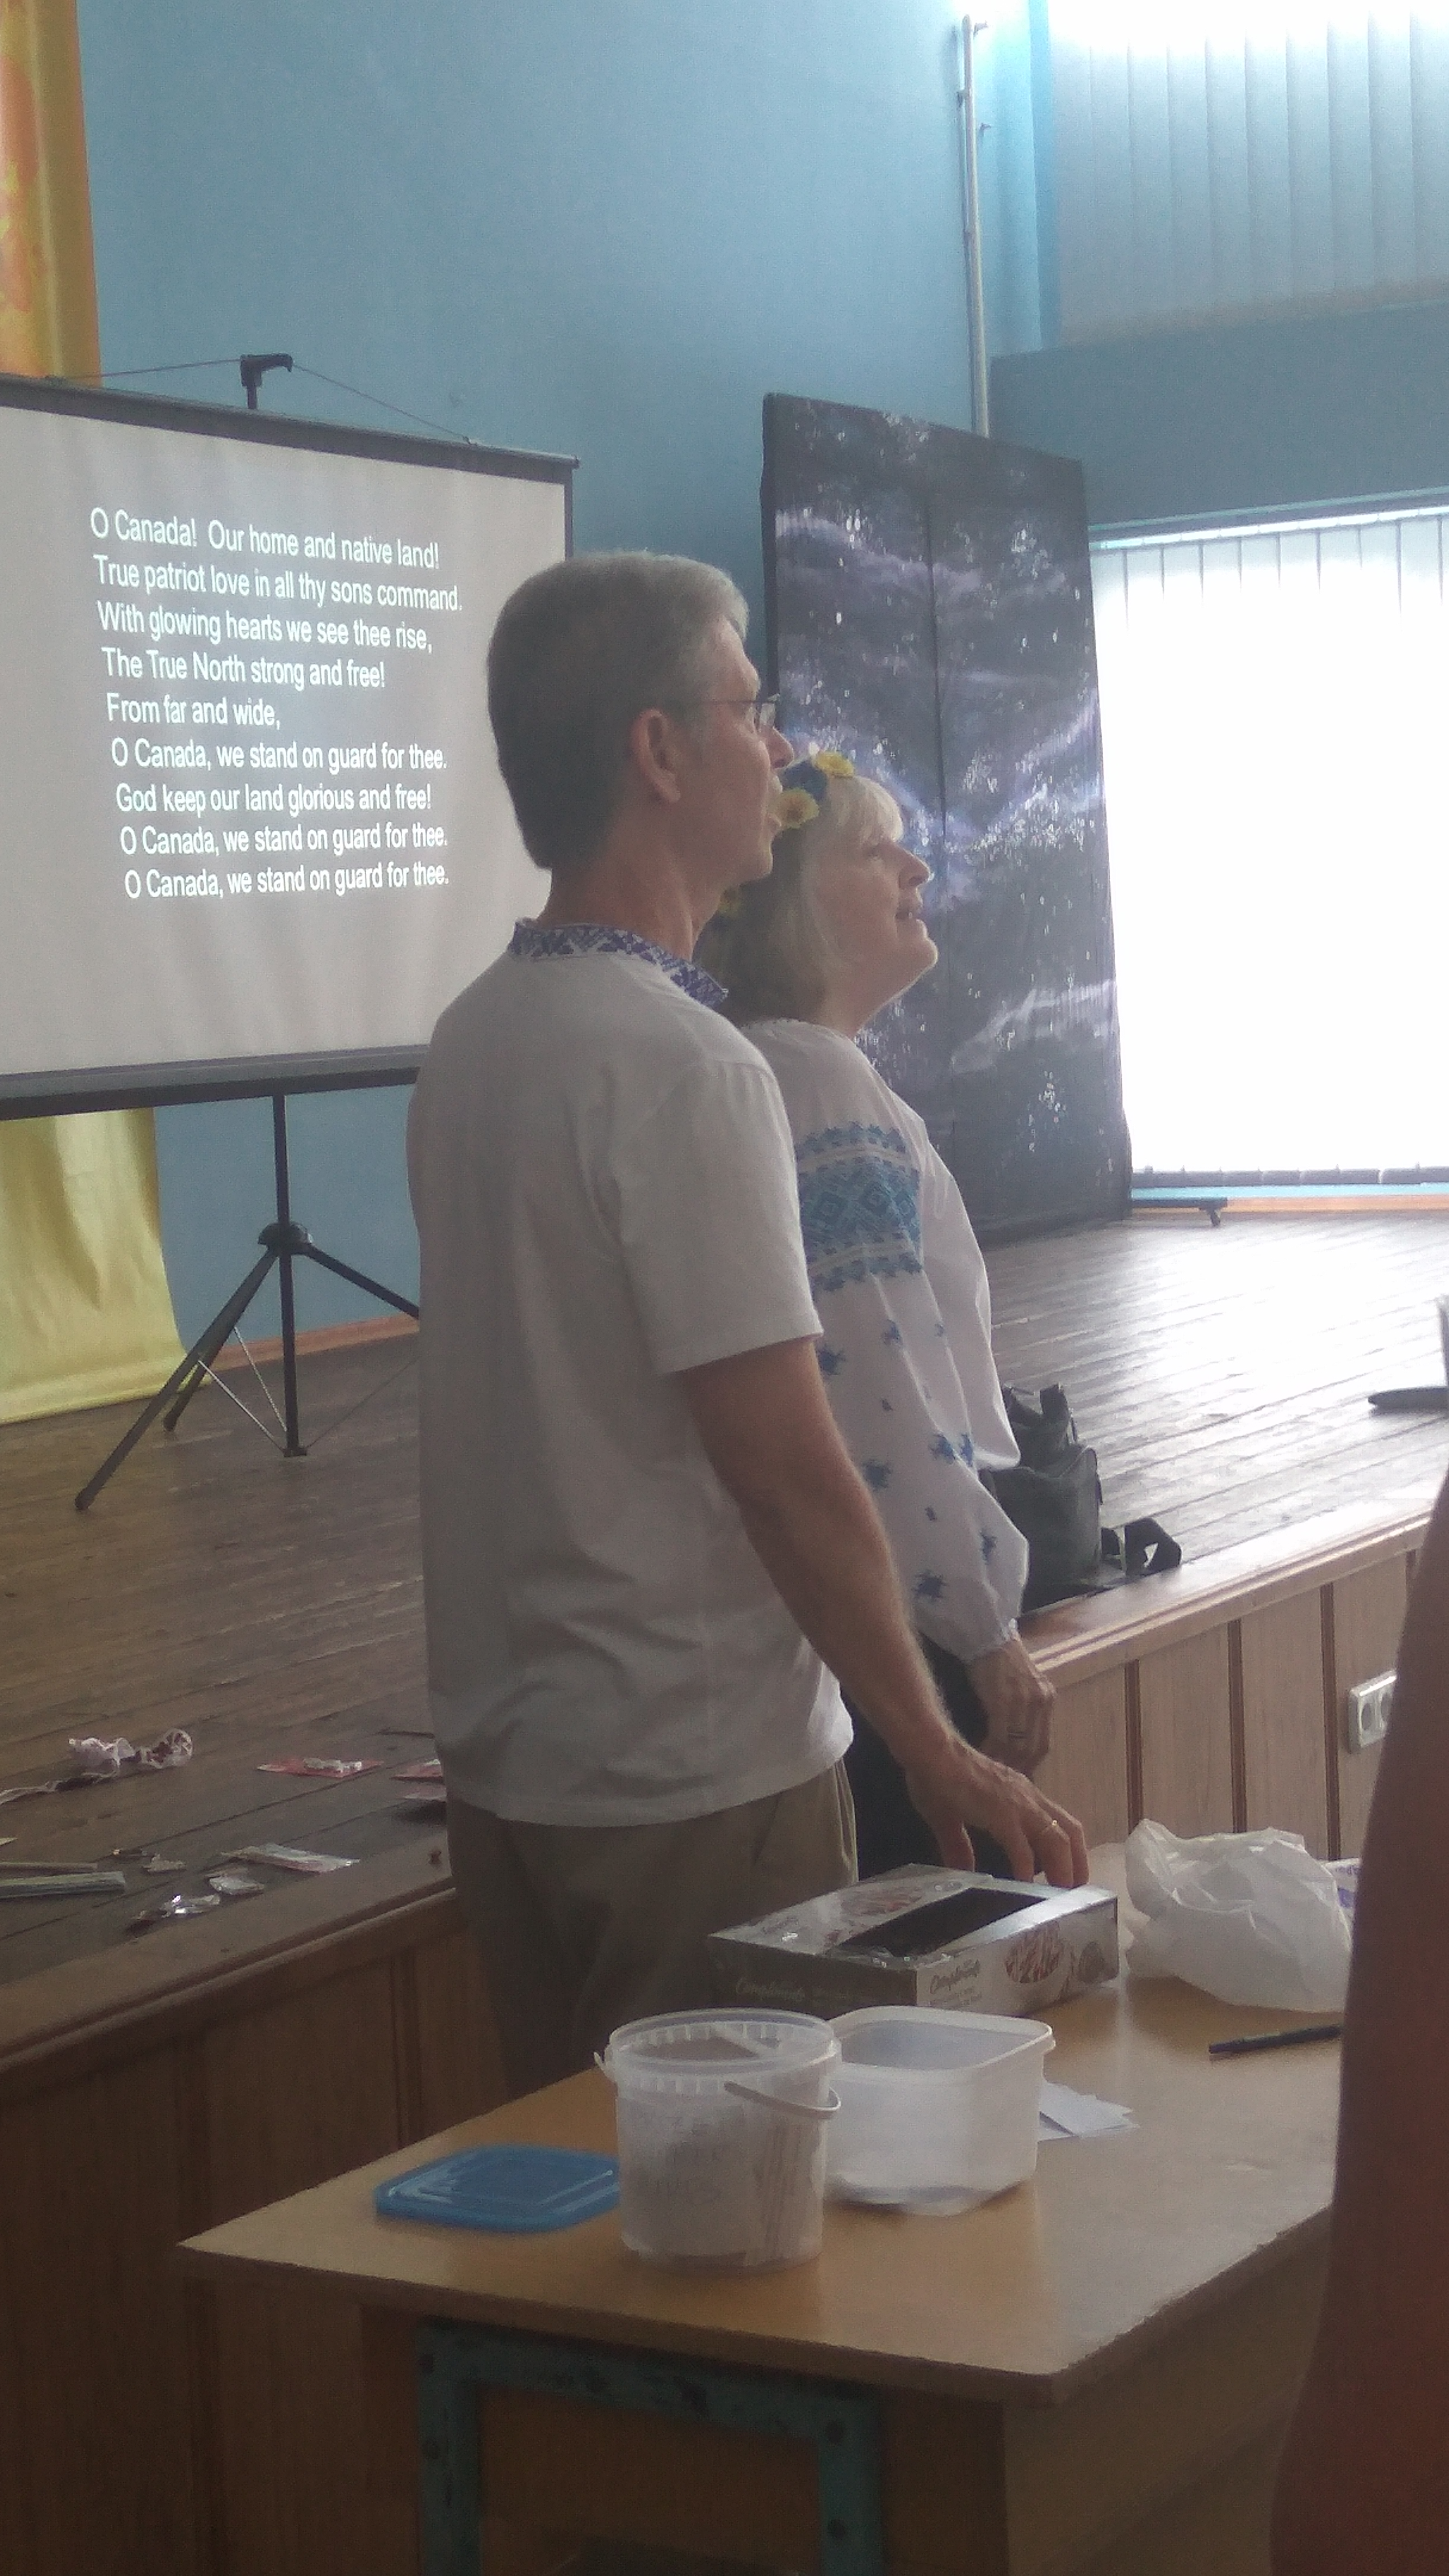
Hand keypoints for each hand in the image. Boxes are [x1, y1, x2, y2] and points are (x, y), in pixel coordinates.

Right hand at [904, 1733, 1088, 1886]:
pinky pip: (1023, 1847)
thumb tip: (962, 1870)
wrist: (928, 1753)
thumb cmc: (937, 1777)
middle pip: (1070, 1832)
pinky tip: (1024, 1885)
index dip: (1069, 1850)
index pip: (1059, 1823)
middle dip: (1076, 1864)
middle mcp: (1028, 1798)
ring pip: (1057, 1840)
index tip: (1067, 1876)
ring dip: (1062, 1869)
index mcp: (1021, 1796)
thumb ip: (959, 1845)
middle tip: (1072, 1893)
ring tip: (1059, 1895)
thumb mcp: (950, 1817)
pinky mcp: (1001, 1814)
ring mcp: (1017, 1805)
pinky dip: (1027, 1868)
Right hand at [969, 1634, 1054, 1774]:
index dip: (1030, 1765)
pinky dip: (991, 1749)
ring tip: (990, 1774)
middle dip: (1018, 1769)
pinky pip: (1000, 1735)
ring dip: (1003, 1763)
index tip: (1017, 1780)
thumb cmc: (996, 1661)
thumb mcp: (1018, 1687)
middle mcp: (1041, 1702)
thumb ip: (1021, 1713)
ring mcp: (1025, 1701)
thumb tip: (1013, 1744)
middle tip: (1003, 1784)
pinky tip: (981, 1756)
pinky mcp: (1005, 1699)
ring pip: (1017, 1745)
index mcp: (1047, 1699)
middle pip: (1033, 1748)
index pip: (1042, 1743)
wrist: (985, 1635)